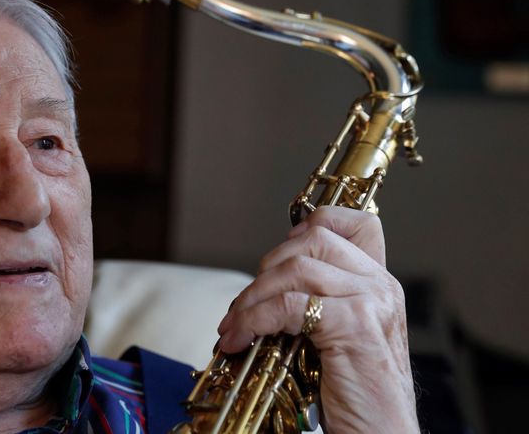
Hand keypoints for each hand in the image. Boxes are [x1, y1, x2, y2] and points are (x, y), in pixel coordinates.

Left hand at [217, 206, 418, 433]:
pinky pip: (289, 305)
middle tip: (244, 303)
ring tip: (234, 325)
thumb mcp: (340, 336)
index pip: (357, 221)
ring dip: (252, 296)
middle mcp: (381, 286)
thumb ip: (319, 302)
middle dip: (266, 267)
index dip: (313, 223)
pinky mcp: (355, 327)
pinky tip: (240, 339)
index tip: (280, 255)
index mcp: (380, 283)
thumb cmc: (354, 394)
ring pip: (296, 268)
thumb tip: (267, 281)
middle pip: (313, 239)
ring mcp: (371, 303)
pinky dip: (254, 319)